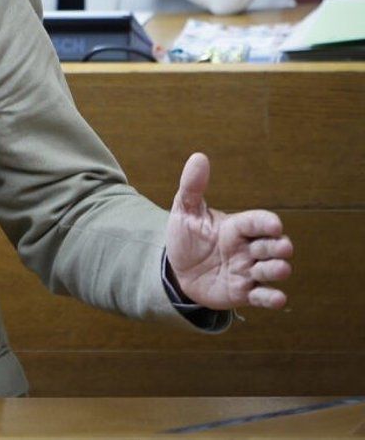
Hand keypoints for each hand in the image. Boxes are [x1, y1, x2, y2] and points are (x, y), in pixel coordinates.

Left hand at [165, 153, 292, 309]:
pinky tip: (278, 299)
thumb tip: (199, 156)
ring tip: (278, 268)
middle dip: (277, 246)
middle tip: (279, 247)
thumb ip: (192, 186)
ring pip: (272, 270)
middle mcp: (248, 249)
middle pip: (273, 245)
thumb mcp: (185, 211)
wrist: (178, 270)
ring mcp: (248, 271)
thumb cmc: (187, 237)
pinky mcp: (244, 293)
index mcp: (237, 227)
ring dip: (277, 269)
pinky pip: (263, 297)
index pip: (258, 222)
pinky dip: (272, 298)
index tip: (274, 225)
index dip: (266, 223)